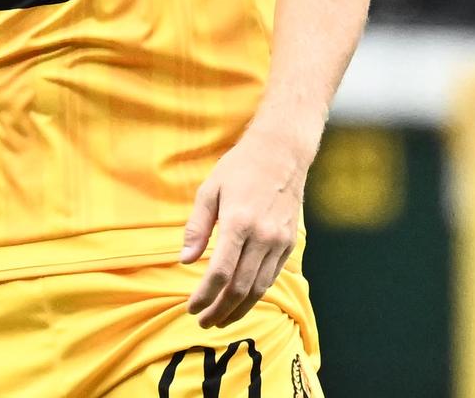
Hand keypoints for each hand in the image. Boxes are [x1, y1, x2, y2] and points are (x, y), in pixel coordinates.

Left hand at [180, 117, 313, 327]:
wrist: (282, 153)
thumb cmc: (240, 168)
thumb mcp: (210, 190)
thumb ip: (197, 226)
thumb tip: (185, 259)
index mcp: (239, 222)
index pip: (221, 273)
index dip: (205, 296)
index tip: (192, 307)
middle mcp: (263, 236)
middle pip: (241, 287)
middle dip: (220, 310)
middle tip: (204, 322)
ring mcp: (279, 241)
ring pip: (259, 288)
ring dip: (239, 308)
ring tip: (221, 319)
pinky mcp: (289, 243)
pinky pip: (272, 277)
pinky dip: (256, 294)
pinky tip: (242, 300)